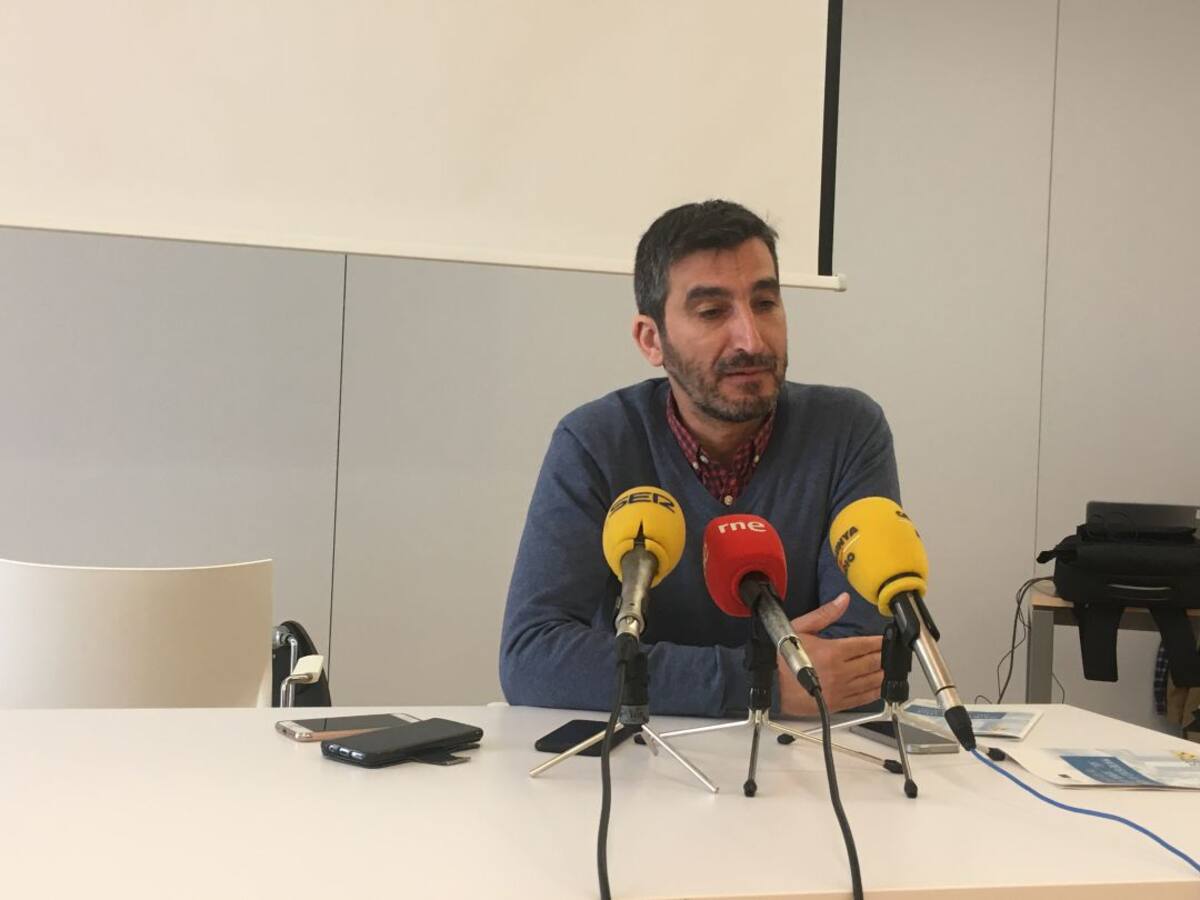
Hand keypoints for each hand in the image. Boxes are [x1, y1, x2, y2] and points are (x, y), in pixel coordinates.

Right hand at [776, 593, 883, 716]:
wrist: (770, 684)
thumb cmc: (782, 657)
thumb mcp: (801, 628)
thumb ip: (826, 613)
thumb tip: (843, 599)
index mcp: (833, 651)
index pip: (865, 645)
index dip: (879, 641)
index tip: (885, 639)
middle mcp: (840, 671)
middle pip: (872, 663)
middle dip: (883, 656)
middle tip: (890, 652)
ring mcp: (841, 689)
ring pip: (871, 681)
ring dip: (882, 674)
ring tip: (887, 668)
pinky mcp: (837, 704)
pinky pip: (863, 698)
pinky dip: (874, 692)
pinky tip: (878, 687)